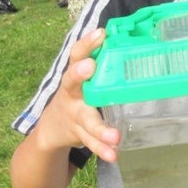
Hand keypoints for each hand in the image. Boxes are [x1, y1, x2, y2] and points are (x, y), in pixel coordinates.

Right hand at [37, 28, 120, 161]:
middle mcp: (72, 93)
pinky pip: (91, 143)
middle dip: (79, 74)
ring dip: (101, 129)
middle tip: (91, 66)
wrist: (51, 130)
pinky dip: (103, 149)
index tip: (100, 32)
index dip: (87, 43)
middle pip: (72, 82)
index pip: (77, 54)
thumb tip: (136, 39)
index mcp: (75, 76)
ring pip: (87, 120)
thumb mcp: (85, 79)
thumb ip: (103, 64)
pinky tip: (115, 155)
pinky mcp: (78, 134)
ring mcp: (74, 115)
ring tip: (115, 136)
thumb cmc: (79, 95)